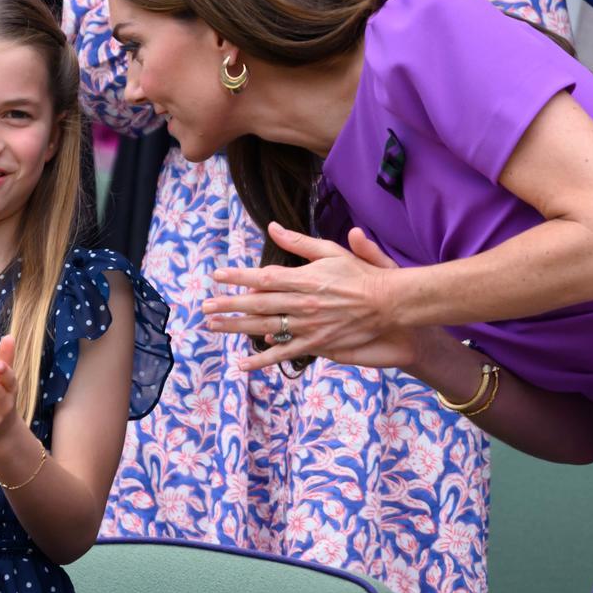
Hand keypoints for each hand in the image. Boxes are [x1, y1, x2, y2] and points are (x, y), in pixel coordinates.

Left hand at [206, 224, 400, 366]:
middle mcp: (303, 303)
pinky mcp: (317, 343)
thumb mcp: (330, 251)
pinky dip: (262, 359)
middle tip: (204, 306)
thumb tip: (273, 228)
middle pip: (258, 303)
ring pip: (265, 327)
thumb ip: (299, 242)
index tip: (217, 276)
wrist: (388, 304)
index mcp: (304, 278)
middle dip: (229, 304)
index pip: (264, 276)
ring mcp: (309, 325)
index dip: (239, 276)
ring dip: (237, 327)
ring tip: (213, 326)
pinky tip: (242, 364)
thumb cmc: (360, 275)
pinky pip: (285, 353)